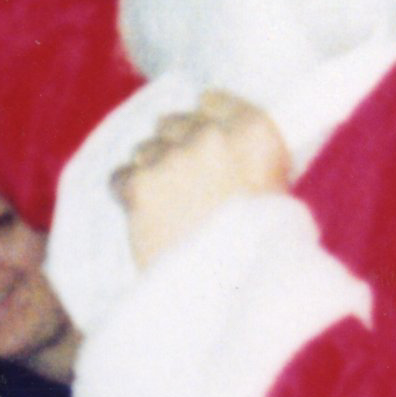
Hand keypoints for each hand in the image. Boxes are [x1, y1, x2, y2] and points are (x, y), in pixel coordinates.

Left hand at [114, 91, 293, 265]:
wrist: (225, 295)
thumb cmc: (257, 250)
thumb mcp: (274, 191)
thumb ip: (245, 155)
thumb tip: (217, 136)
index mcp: (256, 133)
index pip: (213, 101)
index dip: (204, 119)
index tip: (202, 139)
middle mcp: (215, 136)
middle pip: (174, 122)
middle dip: (174, 147)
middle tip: (184, 184)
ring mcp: (175, 158)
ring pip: (144, 148)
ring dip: (151, 172)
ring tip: (168, 209)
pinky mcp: (141, 184)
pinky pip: (121, 175)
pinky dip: (128, 195)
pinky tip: (147, 220)